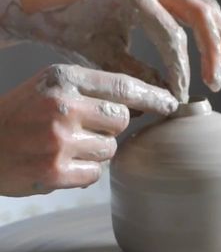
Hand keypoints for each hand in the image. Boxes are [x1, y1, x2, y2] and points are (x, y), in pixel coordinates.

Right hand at [0, 63, 176, 196]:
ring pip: (110, 149)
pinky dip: (83, 172)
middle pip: (121, 120)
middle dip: (111, 127)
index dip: (151, 96)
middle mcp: (62, 105)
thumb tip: (140, 105)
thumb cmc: (19, 114)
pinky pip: (95, 174)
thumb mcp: (49, 86)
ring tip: (65, 146)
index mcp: (62, 77)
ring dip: (96, 151)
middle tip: (85, 129)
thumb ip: (89, 89)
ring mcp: (59, 139)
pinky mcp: (54, 171)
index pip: (121, 85)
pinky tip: (59, 164)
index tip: (171, 103)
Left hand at [8, 0, 220, 101]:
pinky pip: (198, 8)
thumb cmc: (78, 34)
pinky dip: (212, 30)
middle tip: (217, 83)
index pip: (172, 36)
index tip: (181, 95)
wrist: (63, 11)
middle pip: (200, 14)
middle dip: (213, 51)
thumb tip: (170, 97)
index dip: (182, 69)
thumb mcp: (104, 60)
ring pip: (205, 8)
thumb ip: (139, 77)